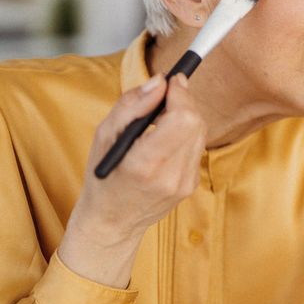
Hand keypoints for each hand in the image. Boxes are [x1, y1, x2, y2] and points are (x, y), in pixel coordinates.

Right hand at [58, 73, 205, 286]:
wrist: (112, 221)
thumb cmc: (103, 175)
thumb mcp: (104, 136)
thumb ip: (132, 105)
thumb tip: (160, 81)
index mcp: (144, 164)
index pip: (183, 119)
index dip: (181, 94)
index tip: (172, 81)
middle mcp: (170, 176)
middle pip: (196, 122)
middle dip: (184, 102)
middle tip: (166, 96)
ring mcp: (184, 184)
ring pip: (200, 133)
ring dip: (185, 117)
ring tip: (161, 119)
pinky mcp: (191, 186)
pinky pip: (197, 148)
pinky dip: (185, 136)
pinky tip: (165, 141)